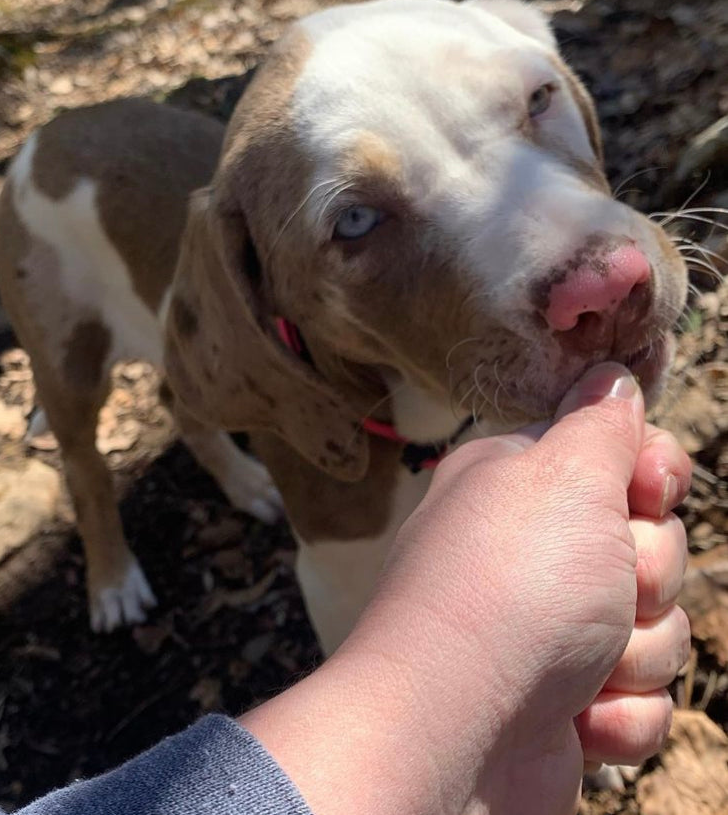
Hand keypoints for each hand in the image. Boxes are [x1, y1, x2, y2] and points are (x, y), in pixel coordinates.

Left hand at [242, 363, 690, 814]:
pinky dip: (616, 712)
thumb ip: (599, 423)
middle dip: (646, 575)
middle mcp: (528, 551)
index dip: (650, 474)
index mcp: (518, 482)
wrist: (452, 732)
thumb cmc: (511, 587)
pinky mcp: (563, 704)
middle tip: (605, 589)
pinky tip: (573, 719)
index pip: (616, 454)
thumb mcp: (565, 475)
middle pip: (649, 543)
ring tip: (576, 665)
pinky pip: (639, 698)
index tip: (647, 491)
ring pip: (654, 626)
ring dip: (633, 651)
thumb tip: (610, 375)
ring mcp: (545, 629)